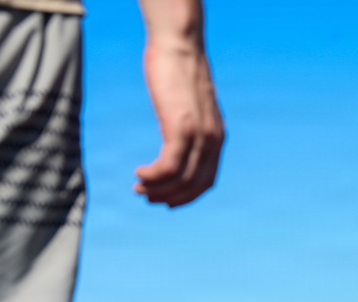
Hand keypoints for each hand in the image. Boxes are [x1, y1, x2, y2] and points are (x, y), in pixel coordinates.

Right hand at [135, 27, 223, 207]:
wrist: (180, 45)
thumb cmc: (180, 71)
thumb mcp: (190, 106)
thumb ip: (189, 125)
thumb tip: (178, 139)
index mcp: (217, 138)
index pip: (207, 181)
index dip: (187, 196)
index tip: (166, 200)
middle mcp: (213, 140)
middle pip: (194, 185)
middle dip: (170, 197)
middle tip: (147, 196)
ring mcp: (199, 135)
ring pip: (181, 179)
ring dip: (158, 189)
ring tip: (140, 187)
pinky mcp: (181, 128)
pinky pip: (169, 166)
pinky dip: (154, 176)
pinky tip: (141, 173)